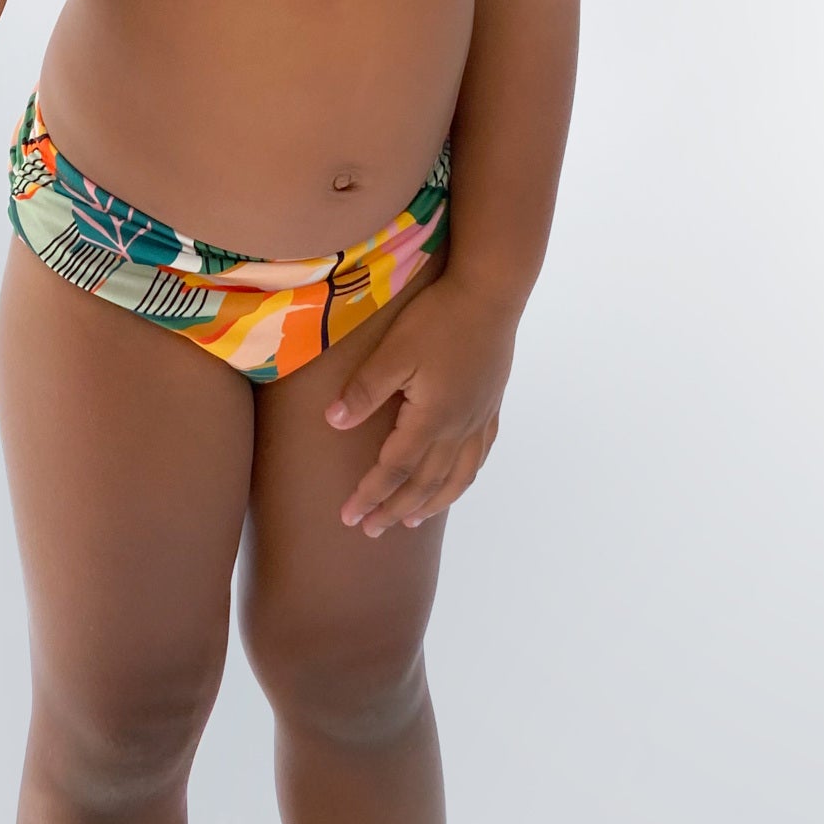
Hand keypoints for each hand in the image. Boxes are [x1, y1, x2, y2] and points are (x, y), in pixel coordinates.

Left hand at [325, 274, 515, 535]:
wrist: (491, 293)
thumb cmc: (439, 318)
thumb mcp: (394, 351)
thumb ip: (365, 390)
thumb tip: (333, 422)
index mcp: (431, 419)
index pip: (395, 469)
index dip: (370, 495)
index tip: (348, 517)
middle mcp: (458, 428)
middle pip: (425, 482)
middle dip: (395, 509)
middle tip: (371, 530)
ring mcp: (479, 418)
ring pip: (456, 476)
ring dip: (431, 502)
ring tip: (412, 520)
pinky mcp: (491, 405)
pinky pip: (478, 456)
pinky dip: (463, 478)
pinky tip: (457, 480)